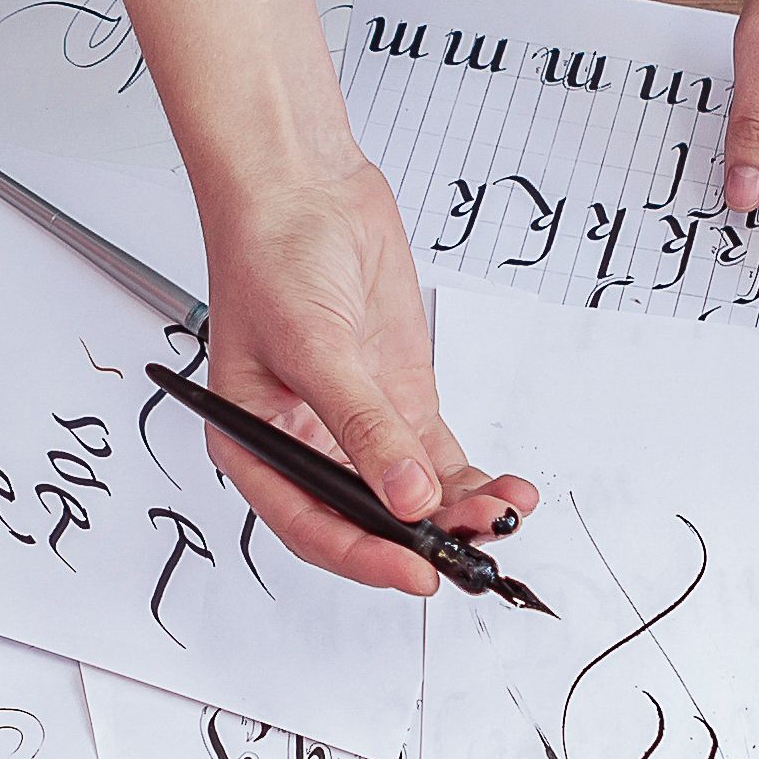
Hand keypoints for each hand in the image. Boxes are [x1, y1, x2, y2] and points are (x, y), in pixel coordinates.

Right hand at [194, 153, 537, 594]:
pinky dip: (471, 481)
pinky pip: (438, 460)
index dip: (365, 557)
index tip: (417, 572)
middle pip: (366, 520)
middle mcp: (307, 445)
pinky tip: (503, 491)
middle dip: (421, 540)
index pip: (311, 523)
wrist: (302, 186)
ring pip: (412, 495)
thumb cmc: (269, 254)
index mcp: (256, 444)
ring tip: (501, 515)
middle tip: (472, 553)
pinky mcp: (399, 401)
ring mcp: (359, 426)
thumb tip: (405, 494)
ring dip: (457, 514)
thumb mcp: (314, 346)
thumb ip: (362, 426)